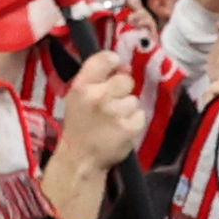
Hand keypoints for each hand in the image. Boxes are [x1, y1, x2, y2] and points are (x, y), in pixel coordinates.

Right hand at [51, 51, 147, 181]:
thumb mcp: (78, 99)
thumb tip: (125, 67)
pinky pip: (140, 115)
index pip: (104, 59)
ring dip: (127, 109)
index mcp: (81, 87)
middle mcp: (97, 96)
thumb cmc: (79, 126)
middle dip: (122, 91)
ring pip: (134, 100)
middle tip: (111, 104)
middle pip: (126, 80)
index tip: (115, 68)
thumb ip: (98, 80)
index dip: (114, 62)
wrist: (80, 159)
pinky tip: (120, 130)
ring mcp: (114, 113)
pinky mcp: (129, 127)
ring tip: (113, 121)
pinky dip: (133, 123)